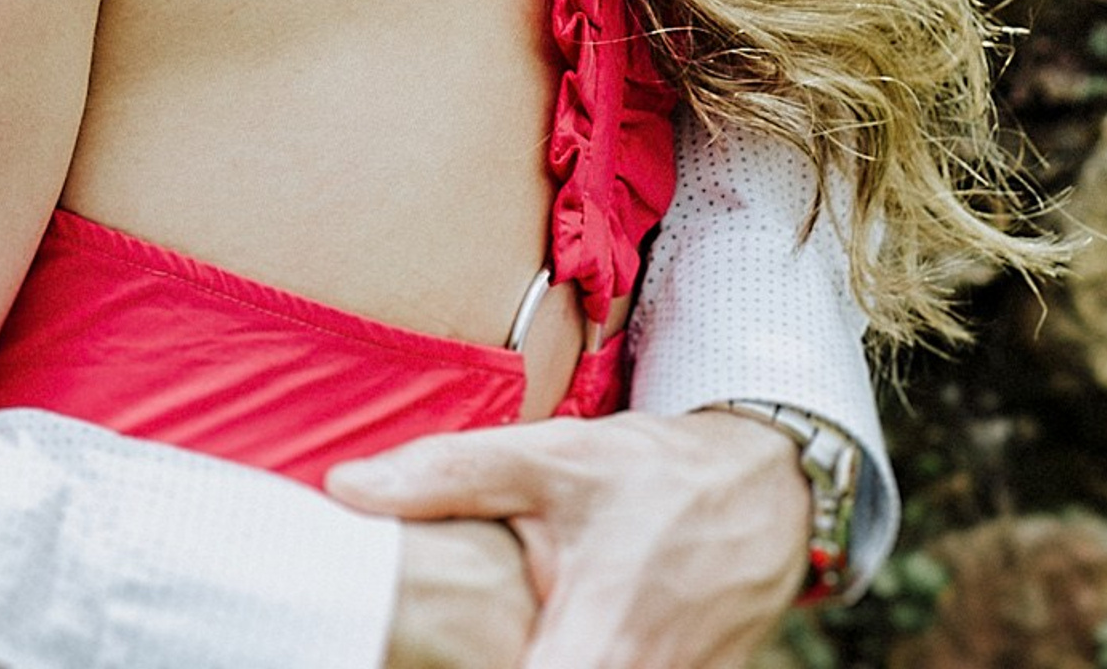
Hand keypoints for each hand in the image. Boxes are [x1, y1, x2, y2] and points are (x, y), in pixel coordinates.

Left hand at [332, 410, 810, 668]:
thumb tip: (342, 489)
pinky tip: (523, 633)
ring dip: (508, 655)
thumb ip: (443, 476)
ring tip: (476, 632)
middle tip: (427, 639)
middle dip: (473, 660)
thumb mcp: (546, 459)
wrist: (764, 494)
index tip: (411, 652)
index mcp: (596, 654)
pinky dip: (553, 657)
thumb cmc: (652, 476)